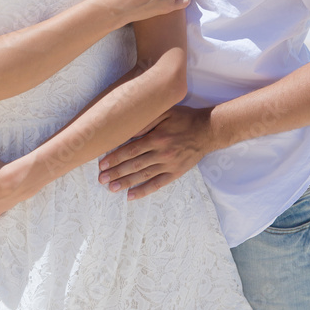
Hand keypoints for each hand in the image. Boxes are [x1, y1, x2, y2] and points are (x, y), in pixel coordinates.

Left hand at [97, 105, 214, 199]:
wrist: (208, 130)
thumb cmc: (184, 118)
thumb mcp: (165, 112)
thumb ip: (146, 121)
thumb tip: (128, 130)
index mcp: (157, 138)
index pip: (131, 150)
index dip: (115, 158)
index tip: (102, 164)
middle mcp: (162, 153)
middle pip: (134, 165)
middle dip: (116, 172)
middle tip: (101, 179)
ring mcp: (169, 164)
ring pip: (143, 176)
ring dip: (126, 183)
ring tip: (111, 188)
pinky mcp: (176, 172)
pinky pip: (158, 184)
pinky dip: (144, 191)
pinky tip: (131, 196)